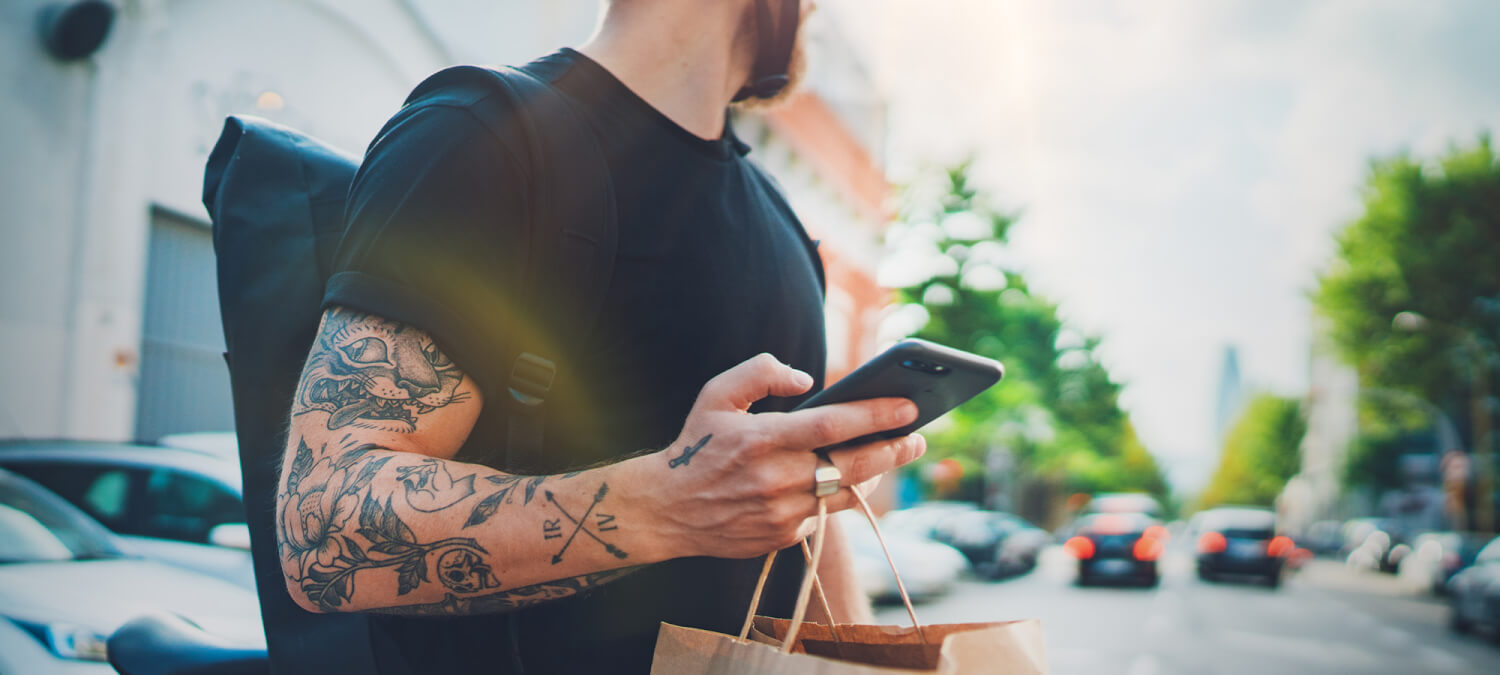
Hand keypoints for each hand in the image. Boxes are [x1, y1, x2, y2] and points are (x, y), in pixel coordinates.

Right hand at [638, 353, 925, 558]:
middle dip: (893, 449)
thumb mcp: (716, 395)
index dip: (875, 415)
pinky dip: (840, 495)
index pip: (832, 425)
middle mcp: (775, 478)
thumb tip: (806, 378)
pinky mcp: (783, 536)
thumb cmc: (698, 444)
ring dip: (875, 475)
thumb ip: (760, 372)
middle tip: (918, 437)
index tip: (908, 406)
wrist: (668, 509)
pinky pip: (825, 514)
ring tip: (894, 454)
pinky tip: (852, 479)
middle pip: (852, 465)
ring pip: (846, 493)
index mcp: (761, 438)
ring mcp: (781, 512)